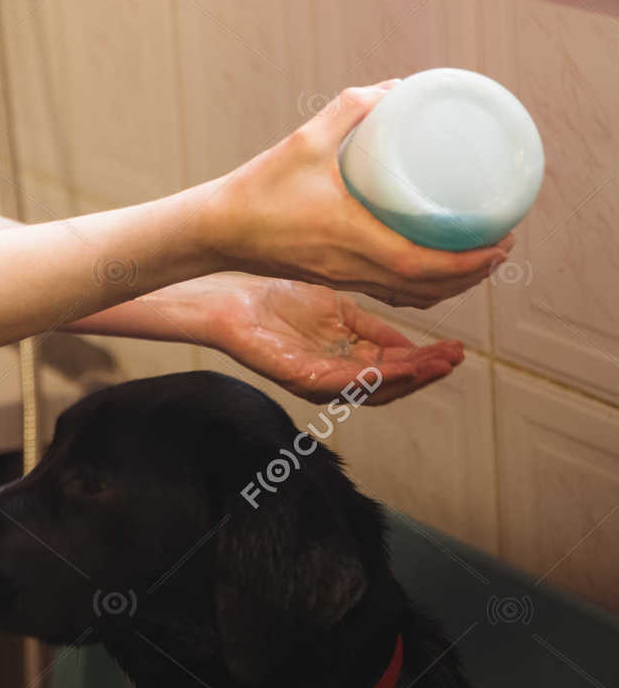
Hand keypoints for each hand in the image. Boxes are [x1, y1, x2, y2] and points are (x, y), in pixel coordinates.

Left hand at [159, 271, 463, 404]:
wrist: (231, 297)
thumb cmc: (277, 300)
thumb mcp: (337, 310)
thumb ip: (371, 329)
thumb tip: (411, 344)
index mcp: (345, 362)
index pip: (394, 369)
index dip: (425, 362)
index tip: (455, 351)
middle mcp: (335, 378)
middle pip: (390, 386)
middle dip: (425, 374)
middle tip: (454, 360)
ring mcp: (318, 381)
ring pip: (371, 390)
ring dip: (407, 380)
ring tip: (436, 366)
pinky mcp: (299, 378)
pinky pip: (342, 383)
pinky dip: (372, 378)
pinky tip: (396, 368)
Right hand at [199, 81, 515, 308]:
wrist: (217, 230)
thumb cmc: (259, 186)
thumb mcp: (305, 138)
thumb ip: (350, 109)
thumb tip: (394, 89)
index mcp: (352, 238)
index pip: (425, 264)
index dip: (470, 260)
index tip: (502, 239)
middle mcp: (354, 267)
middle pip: (431, 288)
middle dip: (476, 273)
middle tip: (504, 243)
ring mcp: (346, 278)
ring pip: (415, 296)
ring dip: (454, 284)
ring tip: (479, 257)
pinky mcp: (336, 279)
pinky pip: (394, 293)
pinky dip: (424, 287)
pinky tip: (431, 266)